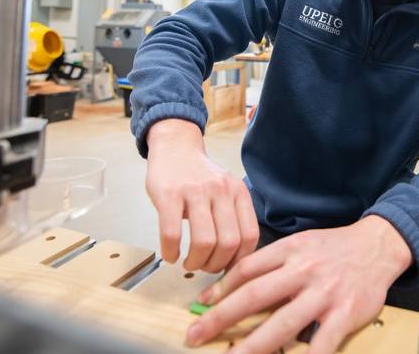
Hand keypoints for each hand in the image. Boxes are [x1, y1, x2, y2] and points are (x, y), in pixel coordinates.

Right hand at [144, 119, 258, 272]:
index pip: (250, 236)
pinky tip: (170, 254)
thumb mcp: (226, 191)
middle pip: (228, 243)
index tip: (228, 270)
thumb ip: (233, 219)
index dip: (239, 261)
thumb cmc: (200, 178)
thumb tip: (236, 262)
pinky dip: (171, 251)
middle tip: (204, 267)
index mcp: (238, 192)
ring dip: (196, 262)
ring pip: (204, 241)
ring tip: (189, 263)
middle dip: (216, 265)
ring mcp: (195, 190)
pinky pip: (172, 233)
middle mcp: (221, 189)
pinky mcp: (169, 193)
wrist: (175, 148)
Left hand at [186, 215, 412, 353]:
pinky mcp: (346, 312)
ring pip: (282, 322)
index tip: (201, 306)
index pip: (246, 270)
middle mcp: (303, 270)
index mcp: (289, 251)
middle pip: (255, 296)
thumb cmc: (334, 248)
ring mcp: (325, 292)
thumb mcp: (300, 244)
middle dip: (220, 318)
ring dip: (252, 345)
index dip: (220, 289)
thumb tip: (236, 283)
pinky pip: (323, 341)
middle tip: (195, 334)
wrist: (378, 244)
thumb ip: (273, 263)